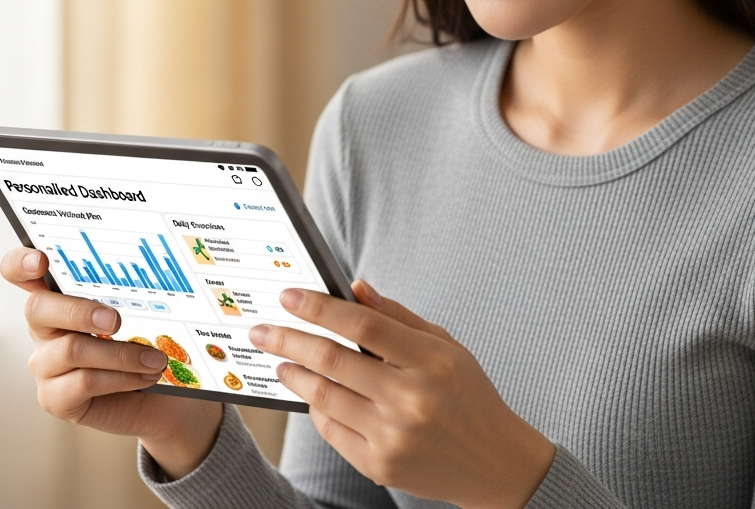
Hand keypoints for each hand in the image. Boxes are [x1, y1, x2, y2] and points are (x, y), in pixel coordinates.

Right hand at [0, 247, 221, 478]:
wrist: (156, 396)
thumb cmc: (145, 342)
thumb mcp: (140, 309)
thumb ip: (133, 288)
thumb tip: (161, 262)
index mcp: (59, 295)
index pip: (20, 271)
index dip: (21, 262)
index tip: (40, 261)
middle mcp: (45, 327)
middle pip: (37, 308)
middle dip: (78, 310)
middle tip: (116, 320)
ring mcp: (45, 363)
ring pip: (71, 349)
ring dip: (121, 354)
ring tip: (155, 359)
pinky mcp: (54, 397)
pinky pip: (84, 382)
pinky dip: (121, 378)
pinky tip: (145, 376)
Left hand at [250, 281, 554, 508]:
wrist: (493, 463)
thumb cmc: (468, 394)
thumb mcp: (444, 346)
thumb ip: (398, 316)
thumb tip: (355, 287)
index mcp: (429, 360)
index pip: (363, 324)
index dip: (320, 308)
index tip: (289, 296)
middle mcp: (409, 400)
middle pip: (334, 360)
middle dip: (289, 340)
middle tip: (261, 330)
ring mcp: (392, 436)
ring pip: (325, 397)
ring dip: (294, 374)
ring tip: (279, 359)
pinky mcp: (379, 465)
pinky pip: (332, 430)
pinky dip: (316, 407)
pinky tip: (309, 391)